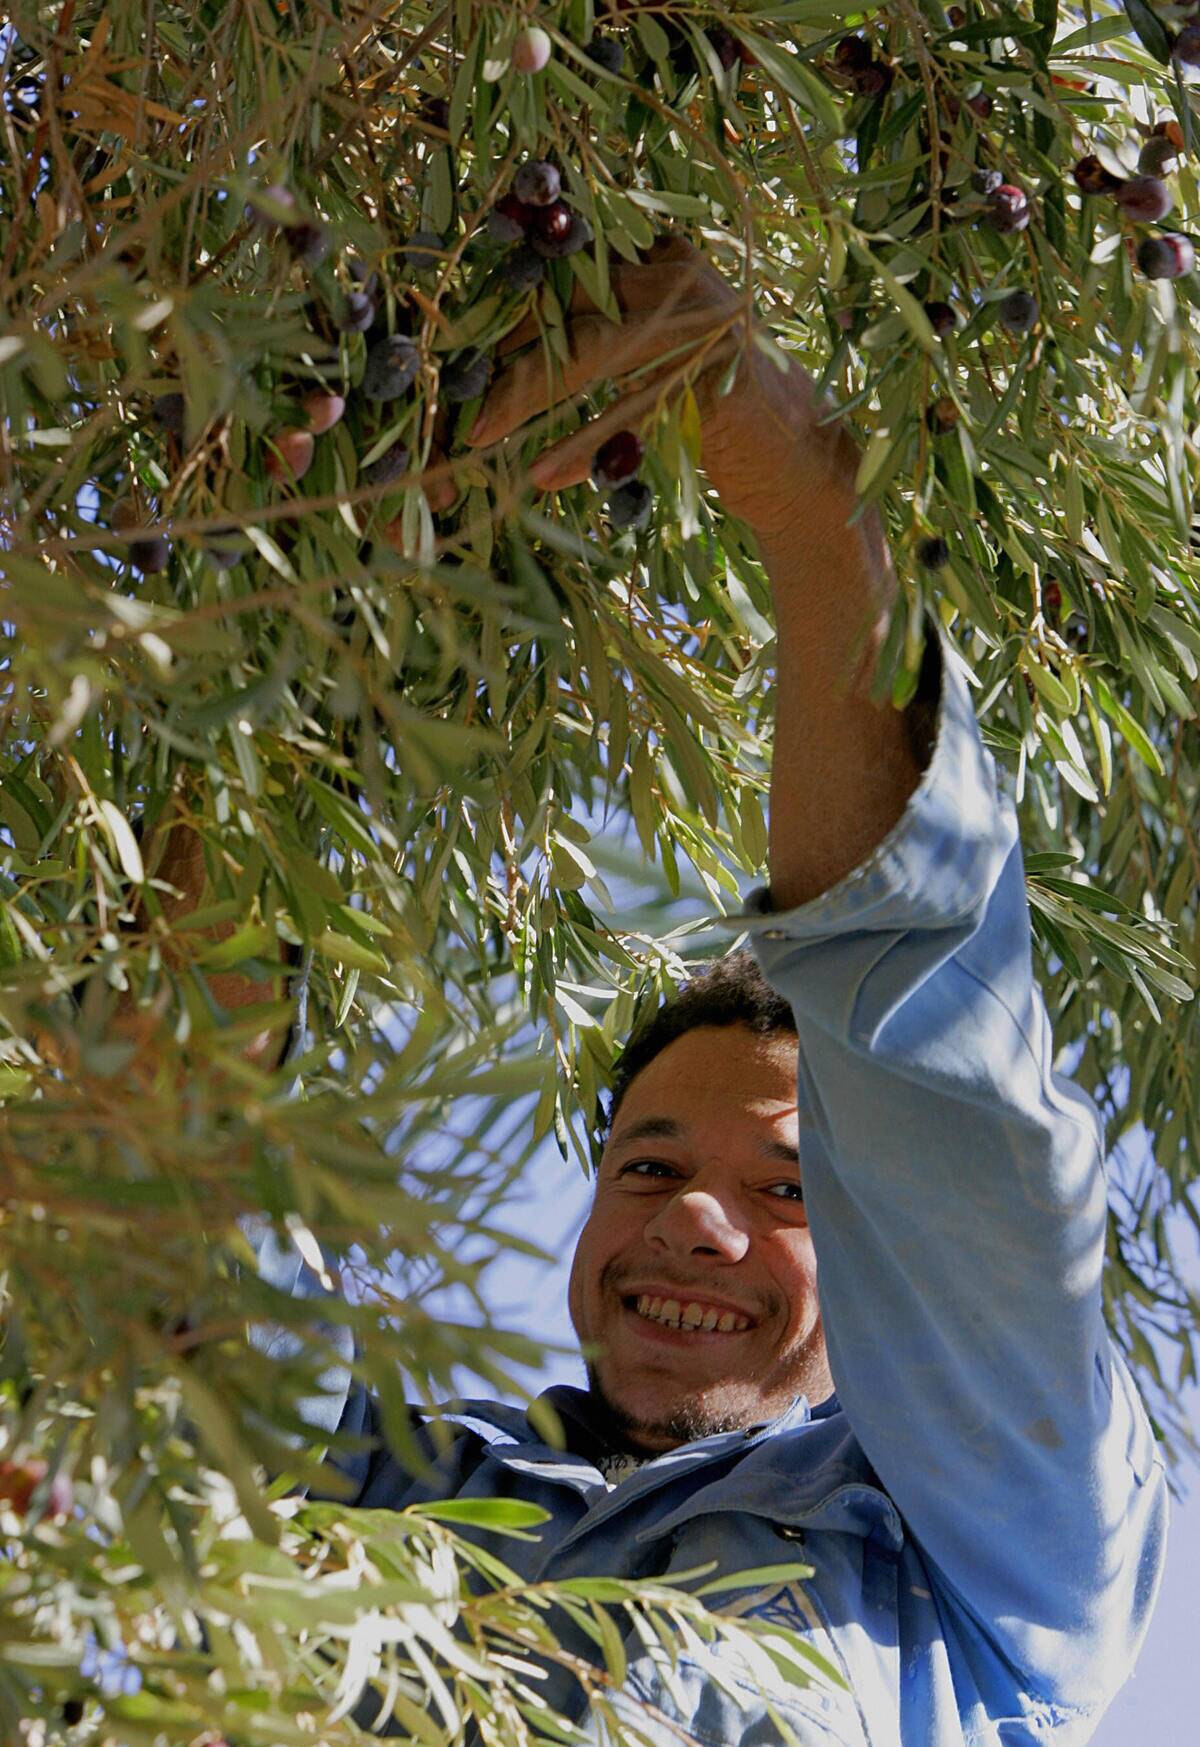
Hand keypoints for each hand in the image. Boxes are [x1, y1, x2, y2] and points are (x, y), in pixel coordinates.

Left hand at [464, 235, 861, 543]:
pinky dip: (582, 449)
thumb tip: (502, 341)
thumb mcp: (657, 362)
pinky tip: (542, 477)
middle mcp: (684, 276)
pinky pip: (626, 414)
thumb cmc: (720, 417)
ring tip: (477, 437)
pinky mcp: (715, 384)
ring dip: (524, 399)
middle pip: (568, 300)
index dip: (509, 298)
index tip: (456, 339)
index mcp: (666, 255)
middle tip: (454, 396)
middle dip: (504, 349)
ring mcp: (702, 327)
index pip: (568, 262)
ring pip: (586, 353)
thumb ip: (601, 334)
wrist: (803, 470)